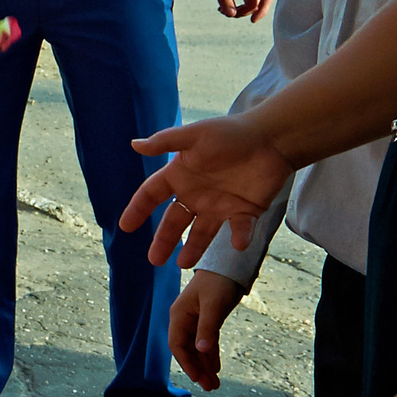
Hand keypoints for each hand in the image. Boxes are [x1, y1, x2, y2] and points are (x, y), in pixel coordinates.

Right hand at [118, 115, 292, 264]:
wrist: (271, 138)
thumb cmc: (229, 133)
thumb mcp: (194, 135)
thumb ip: (165, 142)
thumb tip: (135, 145)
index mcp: (180, 176)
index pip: (152, 195)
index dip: (138, 209)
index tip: (125, 226)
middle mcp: (196, 194)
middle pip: (175, 221)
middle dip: (164, 240)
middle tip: (154, 260)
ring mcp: (220, 205)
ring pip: (203, 232)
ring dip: (194, 247)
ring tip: (184, 264)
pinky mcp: (245, 211)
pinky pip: (240, 229)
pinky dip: (240, 237)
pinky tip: (237, 244)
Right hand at [167, 269, 245, 391]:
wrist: (229, 265)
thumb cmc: (219, 282)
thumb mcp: (214, 306)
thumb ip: (207, 328)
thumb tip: (201, 350)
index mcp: (178, 314)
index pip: (177, 344)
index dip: (186, 363)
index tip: (198, 379)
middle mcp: (184, 319)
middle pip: (187, 349)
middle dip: (197, 369)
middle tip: (211, 387)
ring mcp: (194, 320)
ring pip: (196, 348)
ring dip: (204, 365)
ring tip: (215, 383)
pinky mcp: (206, 320)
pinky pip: (206, 342)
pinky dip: (210, 355)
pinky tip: (216, 368)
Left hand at [200, 0, 271, 21]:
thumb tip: (231, 15)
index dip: (262, 11)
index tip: (252, 21)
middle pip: (256, 3)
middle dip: (243, 12)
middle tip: (224, 12)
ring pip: (252, 3)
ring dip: (239, 10)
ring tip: (221, 9)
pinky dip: (237, 5)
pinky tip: (223, 7)